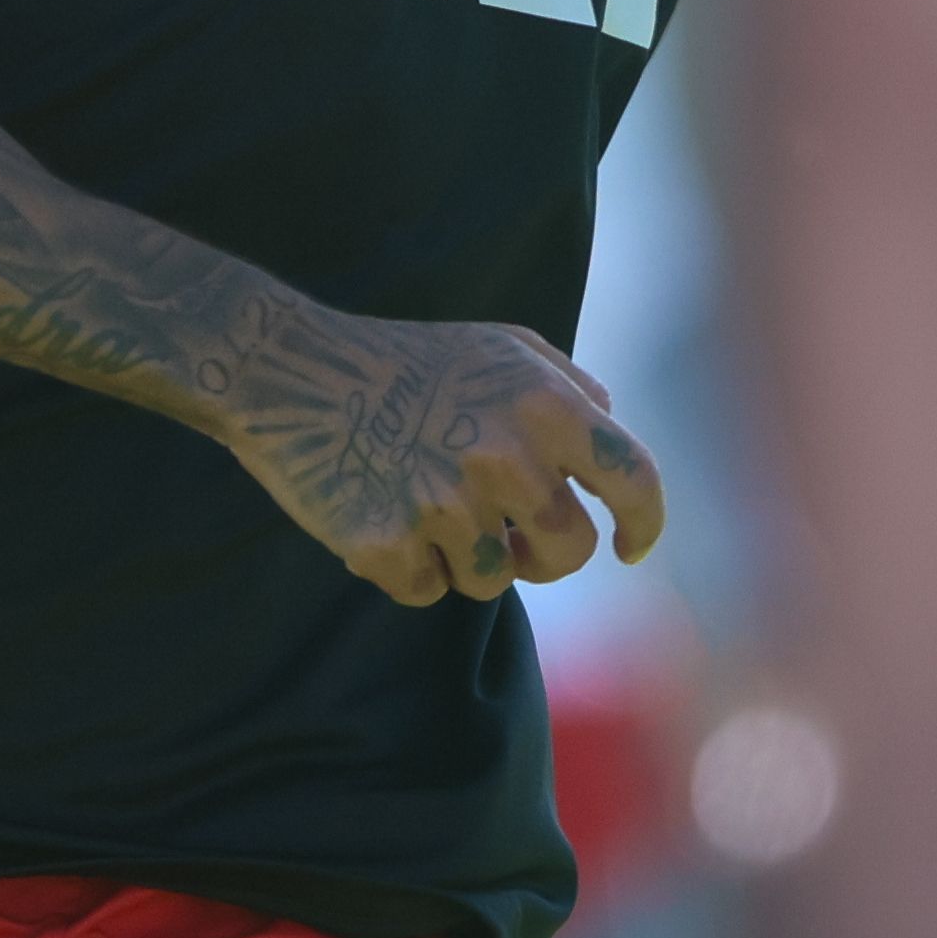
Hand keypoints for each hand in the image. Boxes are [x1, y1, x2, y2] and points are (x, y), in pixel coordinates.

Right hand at [215, 304, 664, 608]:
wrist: (292, 370)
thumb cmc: (405, 357)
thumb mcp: (502, 347)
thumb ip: (570, 387)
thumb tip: (612, 433)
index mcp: (544, 404)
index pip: (632, 478)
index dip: (645, 522)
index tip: (631, 547)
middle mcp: (505, 456)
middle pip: (567, 553)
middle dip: (542, 556)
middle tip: (508, 538)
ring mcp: (445, 505)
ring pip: (493, 581)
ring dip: (465, 558)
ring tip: (423, 503)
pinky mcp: (388, 544)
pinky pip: (427, 591)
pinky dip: (408, 568)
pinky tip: (381, 516)